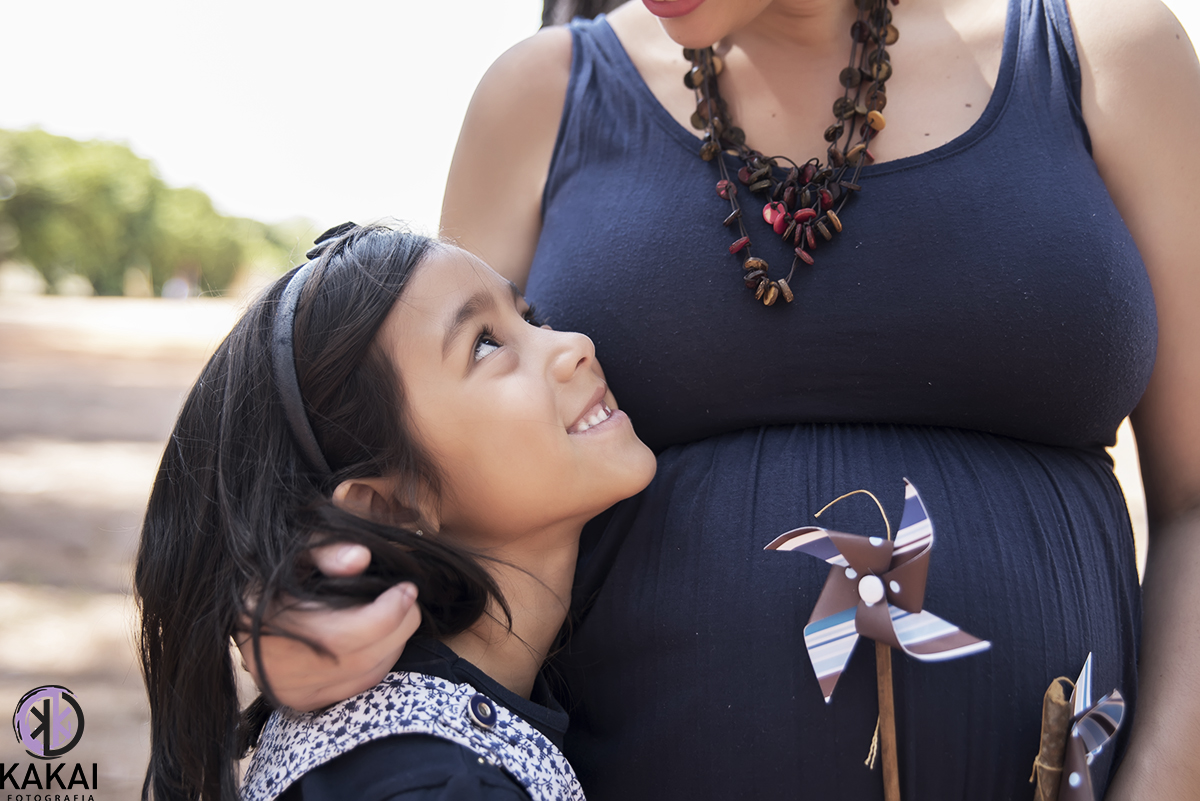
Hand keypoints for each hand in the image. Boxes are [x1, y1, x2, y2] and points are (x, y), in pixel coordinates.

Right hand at [236, 542, 420, 711]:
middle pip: (361, 658)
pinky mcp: (301, 700)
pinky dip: (380, 660)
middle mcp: (275, 667)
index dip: (387, 613)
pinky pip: (358, 686)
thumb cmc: (272, 570)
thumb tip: (360, 558)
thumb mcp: (293, 549)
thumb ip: (326, 550)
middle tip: (407, 598)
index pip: (344, 635)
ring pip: (365, 675)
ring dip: (394, 643)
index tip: (406, 588)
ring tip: (396, 613)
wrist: (238, 607)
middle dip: (399, 626)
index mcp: (265, 623)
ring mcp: (288, 690)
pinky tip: (381, 636)